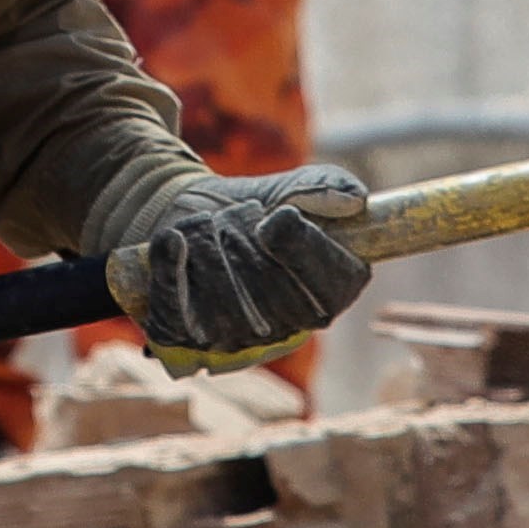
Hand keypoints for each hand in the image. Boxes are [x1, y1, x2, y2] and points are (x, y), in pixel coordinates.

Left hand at [104, 164, 373, 372]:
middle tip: (237, 215)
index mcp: (322, 295)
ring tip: (208, 224)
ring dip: (211, 245)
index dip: (306, 254)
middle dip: (248, 241)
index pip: (331, 292)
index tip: (280, 217)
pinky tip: (174, 240)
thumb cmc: (252, 207)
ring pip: (225, 300)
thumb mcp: (290, 188)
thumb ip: (325, 188)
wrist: (189, 210)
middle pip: (274, 295)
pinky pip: (177, 310)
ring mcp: (232, 339)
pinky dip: (174, 269)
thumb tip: (354, 201)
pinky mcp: (182, 336)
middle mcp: (281, 328)